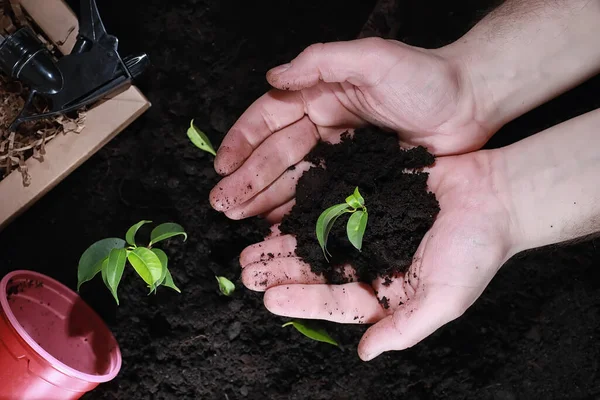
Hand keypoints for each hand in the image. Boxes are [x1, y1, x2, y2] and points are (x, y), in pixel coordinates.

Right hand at [209, 37, 487, 219]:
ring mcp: (341, 154)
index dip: (243, 140)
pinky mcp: (359, 178)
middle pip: (276, 154)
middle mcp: (325, 125)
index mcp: (321, 96)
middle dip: (247, 179)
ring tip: (238, 218)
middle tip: (222, 204)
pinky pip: (321, 196)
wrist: (470, 105)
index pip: (271, 117)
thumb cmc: (425, 78)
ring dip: (264, 198)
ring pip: (293, 178)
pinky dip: (297, 209)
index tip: (221, 165)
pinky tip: (277, 224)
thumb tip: (272, 77)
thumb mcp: (373, 58)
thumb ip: (321, 61)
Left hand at [238, 150, 515, 359]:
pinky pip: (330, 202)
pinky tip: (280, 210)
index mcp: (388, 289)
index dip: (303, 300)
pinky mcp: (369, 196)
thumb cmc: (478, 250)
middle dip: (283, 272)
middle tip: (245, 273)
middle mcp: (373, 259)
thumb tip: (364, 354)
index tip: (269, 299)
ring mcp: (369, 226)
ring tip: (253, 248)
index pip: (337, 299)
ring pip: (318, 236)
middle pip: (319, 268)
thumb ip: (404, 327)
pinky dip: (305, 206)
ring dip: (285, 242)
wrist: (497, 195)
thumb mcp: (444, 298)